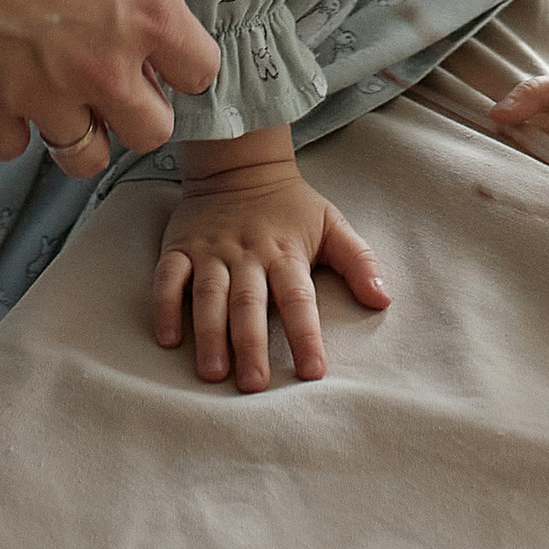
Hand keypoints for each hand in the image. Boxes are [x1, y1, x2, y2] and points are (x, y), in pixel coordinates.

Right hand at [0, 0, 217, 165]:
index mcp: (145, 9)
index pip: (201, 72)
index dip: (183, 64)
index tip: (164, 55)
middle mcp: (104, 64)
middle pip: (152, 132)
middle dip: (137, 110)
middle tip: (112, 82)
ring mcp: (44, 94)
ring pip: (85, 158)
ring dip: (79, 132)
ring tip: (61, 100)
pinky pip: (13, 149)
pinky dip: (9, 128)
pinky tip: (4, 94)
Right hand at [154, 136, 389, 389]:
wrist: (239, 163)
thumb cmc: (290, 205)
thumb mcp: (331, 223)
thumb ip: (358, 260)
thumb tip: (383, 300)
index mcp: (286, 252)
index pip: (299, 298)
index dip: (306, 335)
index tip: (313, 373)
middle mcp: (247, 254)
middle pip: (249, 303)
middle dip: (251, 345)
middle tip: (254, 386)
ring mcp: (211, 252)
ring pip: (209, 295)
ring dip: (210, 334)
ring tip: (213, 372)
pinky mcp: (180, 248)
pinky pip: (168, 278)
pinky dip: (164, 306)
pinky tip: (168, 339)